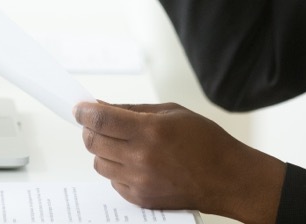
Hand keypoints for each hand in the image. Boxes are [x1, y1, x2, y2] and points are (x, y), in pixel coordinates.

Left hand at [74, 100, 284, 222]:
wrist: (226, 177)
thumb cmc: (205, 141)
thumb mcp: (172, 112)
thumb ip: (134, 110)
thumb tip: (104, 107)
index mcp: (150, 131)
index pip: (102, 120)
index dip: (85, 111)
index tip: (79, 107)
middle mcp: (141, 158)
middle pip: (94, 142)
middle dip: (90, 129)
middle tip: (96, 122)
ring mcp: (140, 181)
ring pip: (99, 163)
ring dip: (102, 150)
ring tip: (119, 143)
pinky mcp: (141, 199)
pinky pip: (113, 181)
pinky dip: (116, 169)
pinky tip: (132, 161)